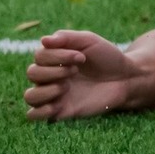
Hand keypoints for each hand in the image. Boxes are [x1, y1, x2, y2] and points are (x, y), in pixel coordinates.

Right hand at [23, 30, 140, 120]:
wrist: (125, 79)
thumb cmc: (107, 57)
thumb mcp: (90, 41)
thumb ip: (67, 38)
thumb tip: (43, 40)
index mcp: (55, 58)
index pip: (39, 56)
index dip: (57, 55)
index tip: (81, 57)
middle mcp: (51, 76)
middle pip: (32, 73)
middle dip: (54, 70)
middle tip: (75, 71)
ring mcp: (54, 95)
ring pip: (29, 96)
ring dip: (46, 90)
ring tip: (66, 87)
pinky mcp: (60, 111)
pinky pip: (34, 115)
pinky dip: (39, 111)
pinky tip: (58, 104)